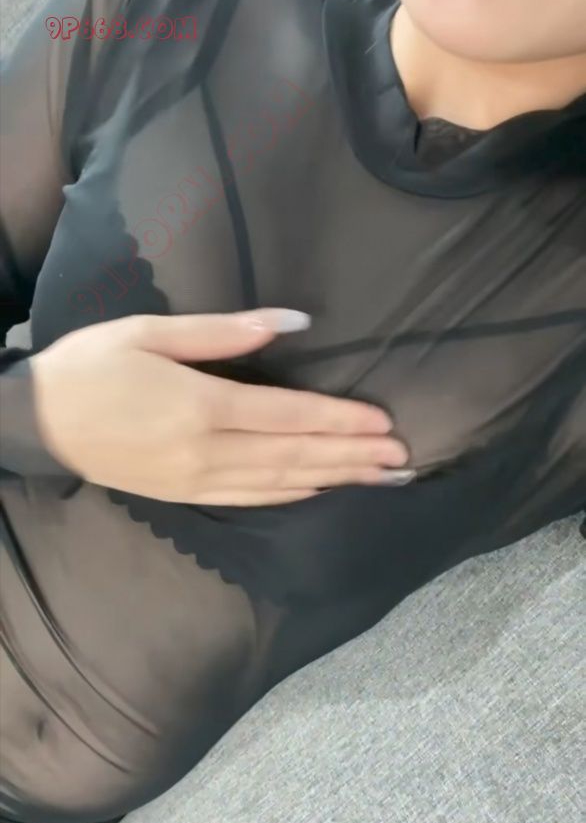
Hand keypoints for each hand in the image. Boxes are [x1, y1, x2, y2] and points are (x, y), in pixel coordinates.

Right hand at [30, 309, 412, 505]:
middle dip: (352, 457)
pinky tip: (320, 490)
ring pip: (280, 483)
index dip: (340, 420)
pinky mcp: (185, 496)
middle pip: (295, 456)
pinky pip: (250, 499)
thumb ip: (223, 331)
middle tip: (401, 460)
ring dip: (334, 480)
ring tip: (379, 479)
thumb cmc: (89, 367)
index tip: (384, 424)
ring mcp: (196, 481)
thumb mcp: (148, 332)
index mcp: (200, 405)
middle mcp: (206, 452)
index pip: (289, 416)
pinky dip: (292, 495)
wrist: (36, 424)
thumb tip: (294, 323)